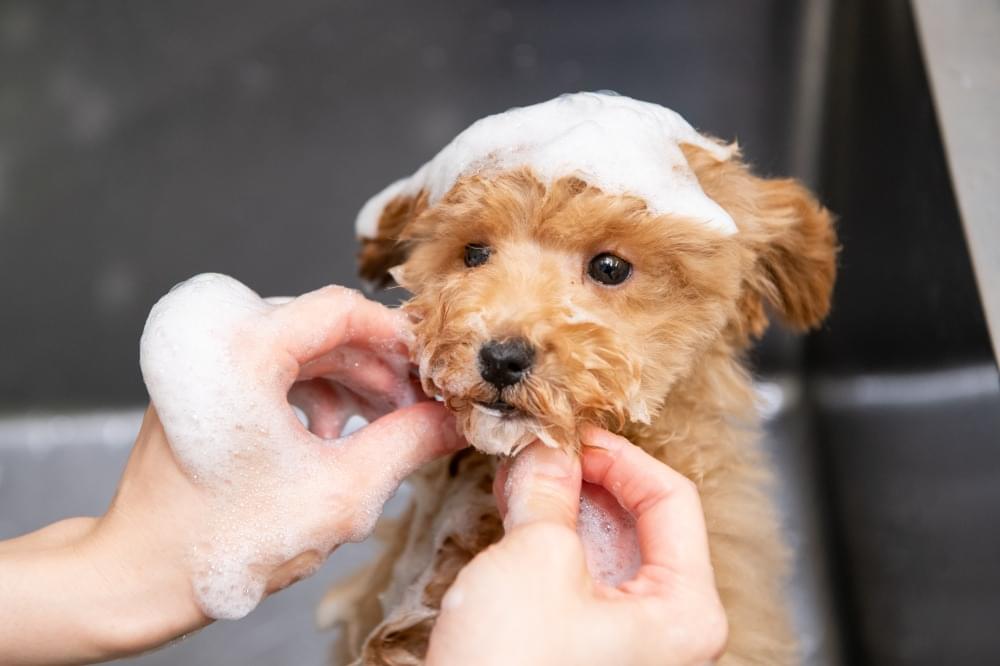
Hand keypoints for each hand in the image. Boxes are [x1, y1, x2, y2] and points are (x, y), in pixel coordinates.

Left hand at [0, 276, 464, 664]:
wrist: (141, 575)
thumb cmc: (227, 541)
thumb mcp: (342, 493)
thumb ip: (408, 443)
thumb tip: (452, 419)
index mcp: (244, 350)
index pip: (342, 308)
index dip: (398, 336)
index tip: (433, 367)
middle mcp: (218, 340)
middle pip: (323, 328)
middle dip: (378, 366)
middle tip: (418, 406)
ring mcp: (207, 362)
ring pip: (302, 350)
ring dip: (350, 383)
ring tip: (381, 428)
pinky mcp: (204, 386)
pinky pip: (275, 372)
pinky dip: (314, 396)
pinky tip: (333, 438)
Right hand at [426, 426, 726, 665]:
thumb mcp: (535, 559)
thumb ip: (549, 491)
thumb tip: (546, 449)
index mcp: (686, 611)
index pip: (671, 498)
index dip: (618, 455)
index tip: (572, 433)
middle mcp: (667, 628)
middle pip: (639, 519)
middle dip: (584, 477)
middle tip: (541, 448)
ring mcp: (627, 639)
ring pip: (605, 543)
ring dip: (563, 501)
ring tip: (522, 472)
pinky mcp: (585, 644)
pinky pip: (580, 574)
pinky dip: (550, 536)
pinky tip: (516, 508)